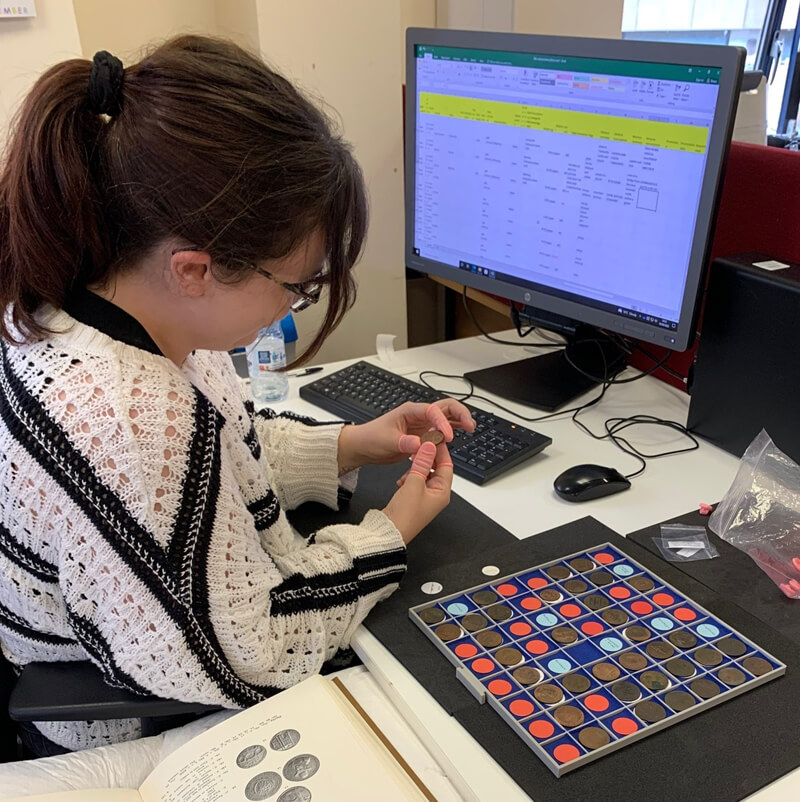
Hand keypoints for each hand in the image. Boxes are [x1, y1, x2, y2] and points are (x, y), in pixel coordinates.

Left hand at [337, 399, 474, 473]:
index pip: (433, 412)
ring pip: (446, 418)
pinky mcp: (423, 436)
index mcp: (410, 411)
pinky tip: (459, 437)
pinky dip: (451, 433)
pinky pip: (441, 432)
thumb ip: (405, 443)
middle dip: (459, 414)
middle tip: (470, 425)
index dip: (443, 423)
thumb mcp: (386, 441)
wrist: (363, 446)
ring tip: (471, 428)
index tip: (448, 437)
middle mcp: (419, 415)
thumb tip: (420, 444)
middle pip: (445, 408)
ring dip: (459, 421)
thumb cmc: (371, 438)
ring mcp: (422, 425)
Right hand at [382, 441, 452, 543]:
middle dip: (426, 459)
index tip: (433, 438)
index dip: (440, 450)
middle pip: (436, 469)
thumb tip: (429, 447)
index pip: (446, 465)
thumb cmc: (405, 516)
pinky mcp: (414, 499)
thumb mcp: (414, 484)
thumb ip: (422, 463)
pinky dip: (409, 478)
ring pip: (424, 474)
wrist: (389, 532)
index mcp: (442, 492)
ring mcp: (425, 498)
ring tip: (409, 467)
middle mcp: (436, 495)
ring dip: (416, 469)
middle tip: (418, 448)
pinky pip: (415, 482)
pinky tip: (402, 481)